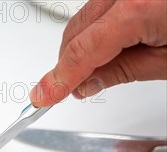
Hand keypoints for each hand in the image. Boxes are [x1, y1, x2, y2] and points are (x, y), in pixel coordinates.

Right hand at [30, 0, 166, 106]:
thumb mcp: (166, 61)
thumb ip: (123, 71)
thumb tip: (86, 83)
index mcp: (136, 8)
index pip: (81, 51)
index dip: (59, 79)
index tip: (43, 96)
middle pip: (75, 31)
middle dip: (71, 63)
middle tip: (77, 89)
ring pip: (82, 19)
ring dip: (82, 45)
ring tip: (101, 67)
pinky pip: (97, 8)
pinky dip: (95, 29)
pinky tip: (108, 45)